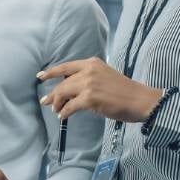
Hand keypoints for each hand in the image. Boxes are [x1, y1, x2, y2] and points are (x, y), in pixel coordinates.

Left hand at [36, 57, 163, 121]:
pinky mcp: (90, 98)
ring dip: (57, 104)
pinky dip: (64, 112)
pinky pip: (70, 106)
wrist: (139, 100)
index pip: (65, 67)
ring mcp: (88, 84)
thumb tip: (68, 87)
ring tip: (57, 110)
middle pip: (62, 83)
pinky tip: (63, 116)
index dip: (50, 72)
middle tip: (46, 102)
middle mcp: (88, 70)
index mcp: (92, 63)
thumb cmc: (124, 91)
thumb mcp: (104, 76)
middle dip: (52, 94)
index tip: (40, 76)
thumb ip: (88, 77)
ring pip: (63, 94)